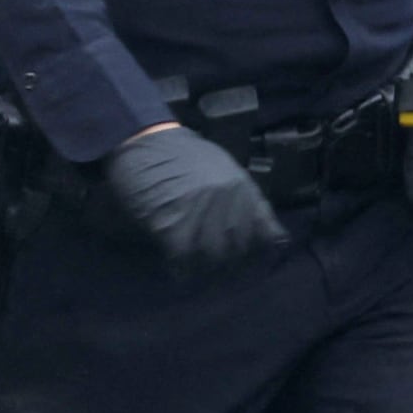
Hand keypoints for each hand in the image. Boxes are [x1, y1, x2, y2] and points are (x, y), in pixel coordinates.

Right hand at [105, 123, 284, 273]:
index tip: (252, 265)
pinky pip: (184, 257)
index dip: (259, 253)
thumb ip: (242, 197)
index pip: (267, 232)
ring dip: (205, 270)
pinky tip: (179, 272)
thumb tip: (257, 231)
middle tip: (217, 274)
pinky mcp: (173, 222)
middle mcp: (229, 199)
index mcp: (243, 187)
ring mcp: (201, 210)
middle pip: (239, 248)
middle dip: (229, 265)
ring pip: (213, 256)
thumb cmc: (182, 155)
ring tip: (197, 273)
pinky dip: (182, 269)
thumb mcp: (223, 169)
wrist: (145, 139)